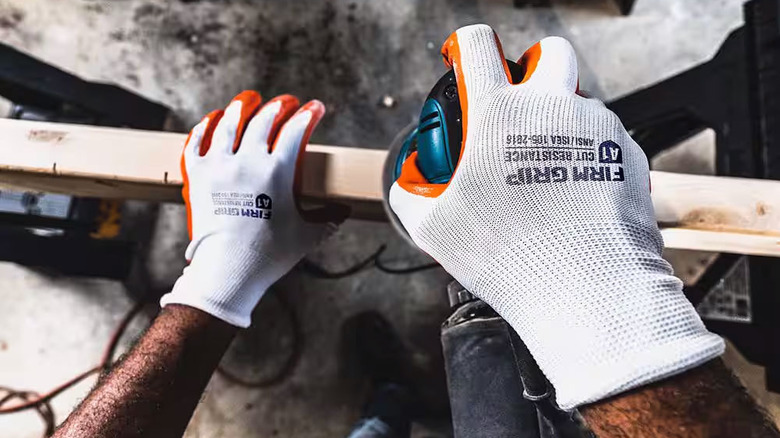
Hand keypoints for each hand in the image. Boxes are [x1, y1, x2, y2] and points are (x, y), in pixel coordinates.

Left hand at [161, 91, 341, 327]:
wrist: (227, 270)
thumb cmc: (268, 255)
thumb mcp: (307, 235)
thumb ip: (328, 219)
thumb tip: (344, 211)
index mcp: (276, 171)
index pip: (296, 130)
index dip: (309, 114)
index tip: (316, 108)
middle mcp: (246, 161)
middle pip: (263, 119)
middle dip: (278, 106)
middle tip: (286, 103)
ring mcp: (219, 165)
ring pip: (229, 123)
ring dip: (241, 107)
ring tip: (248, 100)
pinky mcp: (197, 175)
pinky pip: (198, 141)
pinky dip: (205, 127)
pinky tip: (211, 121)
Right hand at [390, 25, 722, 408]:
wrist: (587, 288)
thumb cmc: (511, 256)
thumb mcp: (434, 229)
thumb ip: (411, 193)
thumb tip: (410, 182)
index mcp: (500, 114)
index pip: (479, 45)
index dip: (466, 45)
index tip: (465, 58)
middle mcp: (552, 108)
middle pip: (550, 51)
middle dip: (533, 66)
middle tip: (519, 103)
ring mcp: (597, 127)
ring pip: (578, 100)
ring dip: (560, 119)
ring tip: (544, 170)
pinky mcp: (627, 153)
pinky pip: (605, 137)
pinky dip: (587, 153)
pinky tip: (572, 192)